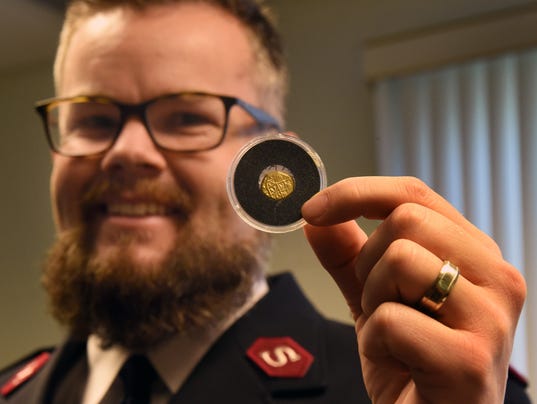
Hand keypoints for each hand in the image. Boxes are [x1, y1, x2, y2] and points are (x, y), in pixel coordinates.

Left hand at [301, 176, 525, 403]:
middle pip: (406, 219)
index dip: (356, 193)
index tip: (312, 209)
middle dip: (369, 264)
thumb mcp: (373, 297)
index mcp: (473, 253)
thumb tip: (315, 218)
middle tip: (380, 303)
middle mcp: (495, 275)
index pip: (414, 193)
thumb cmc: (410, 363)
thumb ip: (347, 255)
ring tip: (394, 336)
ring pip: (400, 260)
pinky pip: (391, 320)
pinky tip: (401, 363)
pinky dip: (376, 343)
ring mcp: (490, 317)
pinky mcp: (471, 360)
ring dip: (374, 302)